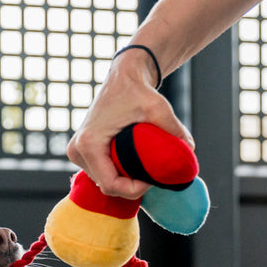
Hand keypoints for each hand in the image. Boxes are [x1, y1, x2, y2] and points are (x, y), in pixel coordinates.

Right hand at [67, 49, 193, 199]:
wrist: (123, 76)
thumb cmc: (137, 89)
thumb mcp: (158, 108)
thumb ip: (175, 129)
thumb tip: (189, 149)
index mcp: (89, 144)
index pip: (110, 185)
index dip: (134, 189)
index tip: (152, 178)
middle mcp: (77, 150)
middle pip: (106, 185)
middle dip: (131, 185)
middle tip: (152, 173)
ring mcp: (77, 152)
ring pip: (104, 181)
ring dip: (125, 180)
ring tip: (144, 166)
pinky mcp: (82, 151)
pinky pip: (101, 173)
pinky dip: (118, 172)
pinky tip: (133, 163)